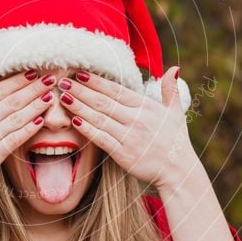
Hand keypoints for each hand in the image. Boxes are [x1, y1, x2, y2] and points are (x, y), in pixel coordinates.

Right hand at [0, 70, 56, 189]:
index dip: (17, 81)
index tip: (33, 72)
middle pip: (11, 101)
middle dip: (33, 88)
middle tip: (51, 78)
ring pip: (15, 118)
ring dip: (35, 106)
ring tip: (51, 96)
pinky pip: (13, 140)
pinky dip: (27, 130)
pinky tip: (41, 122)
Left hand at [57, 67, 196, 190]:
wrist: (178, 172)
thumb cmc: (176, 142)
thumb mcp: (176, 113)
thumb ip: (171, 90)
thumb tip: (174, 69)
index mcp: (146, 107)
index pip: (116, 90)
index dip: (96, 81)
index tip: (79, 73)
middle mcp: (137, 119)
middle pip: (103, 101)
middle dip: (81, 90)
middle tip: (63, 81)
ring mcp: (129, 137)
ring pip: (99, 118)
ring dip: (79, 107)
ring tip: (63, 97)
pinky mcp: (123, 154)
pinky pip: (102, 139)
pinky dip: (88, 129)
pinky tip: (74, 122)